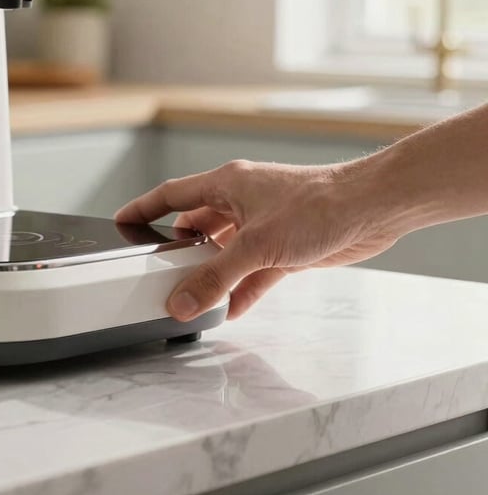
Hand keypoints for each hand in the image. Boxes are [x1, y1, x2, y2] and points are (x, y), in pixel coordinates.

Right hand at [115, 160, 399, 320]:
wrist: (372, 210)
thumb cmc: (320, 204)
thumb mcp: (257, 245)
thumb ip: (216, 277)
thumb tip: (182, 302)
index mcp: (226, 185)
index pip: (172, 196)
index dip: (144, 208)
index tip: (122, 221)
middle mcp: (241, 202)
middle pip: (196, 227)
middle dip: (178, 251)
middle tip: (158, 273)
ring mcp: (263, 225)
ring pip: (224, 252)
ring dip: (211, 274)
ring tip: (191, 298)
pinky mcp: (283, 248)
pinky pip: (251, 272)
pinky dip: (240, 290)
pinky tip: (229, 309)